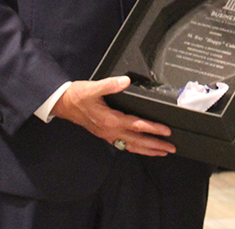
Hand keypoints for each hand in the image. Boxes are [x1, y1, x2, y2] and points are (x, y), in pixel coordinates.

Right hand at [51, 76, 176, 155]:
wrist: (63, 104)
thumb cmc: (77, 96)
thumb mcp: (93, 88)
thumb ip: (110, 85)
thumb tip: (125, 81)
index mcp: (110, 120)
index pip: (137, 126)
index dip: (153, 128)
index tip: (166, 131)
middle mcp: (110, 131)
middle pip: (137, 141)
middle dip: (155, 145)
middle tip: (171, 148)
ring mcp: (107, 135)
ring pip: (131, 146)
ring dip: (148, 150)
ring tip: (161, 152)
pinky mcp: (105, 135)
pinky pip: (124, 145)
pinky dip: (135, 149)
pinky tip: (141, 149)